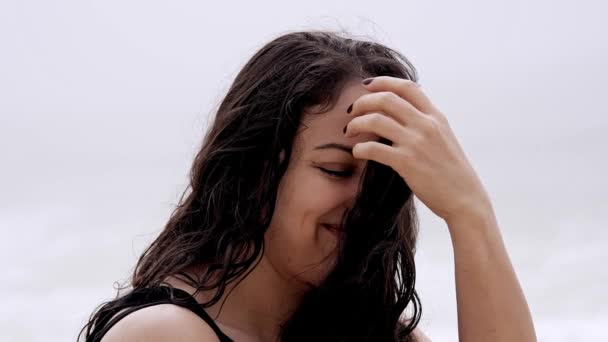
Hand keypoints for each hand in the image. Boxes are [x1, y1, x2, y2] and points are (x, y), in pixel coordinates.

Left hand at [345, 76, 492, 222]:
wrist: (465, 199)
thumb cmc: (452, 173)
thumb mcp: (444, 138)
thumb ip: (426, 124)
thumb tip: (402, 114)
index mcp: (436, 117)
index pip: (407, 87)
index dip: (383, 82)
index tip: (366, 86)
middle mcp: (426, 125)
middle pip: (386, 99)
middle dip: (363, 101)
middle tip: (351, 111)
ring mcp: (416, 143)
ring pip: (375, 120)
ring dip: (356, 124)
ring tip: (349, 131)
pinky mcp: (407, 162)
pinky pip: (373, 148)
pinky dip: (359, 148)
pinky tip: (356, 152)